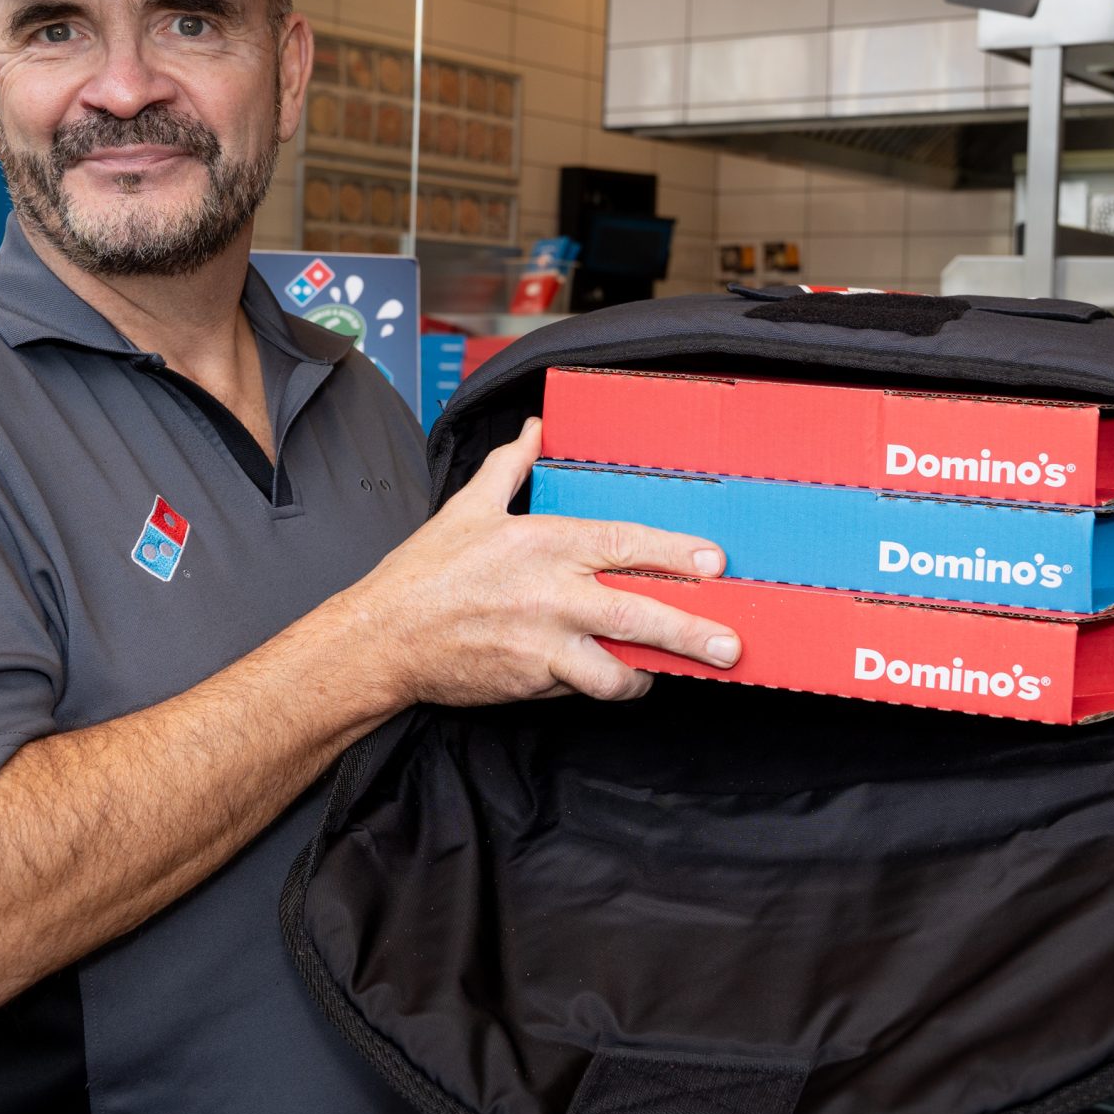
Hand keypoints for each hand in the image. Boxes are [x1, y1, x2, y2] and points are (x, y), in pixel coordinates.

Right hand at [342, 417, 739, 707]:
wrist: (381, 640)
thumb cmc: (423, 574)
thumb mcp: (467, 507)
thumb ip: (510, 466)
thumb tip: (535, 427)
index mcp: (541, 542)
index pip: (623, 543)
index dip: (674, 554)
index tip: (714, 562)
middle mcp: (550, 593)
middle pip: (638, 611)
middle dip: (691, 630)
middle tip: (732, 644)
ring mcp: (543, 643)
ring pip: (618, 666)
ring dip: (653, 672)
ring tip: (676, 672)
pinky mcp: (532, 681)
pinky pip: (584, 687)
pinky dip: (606, 684)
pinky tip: (622, 680)